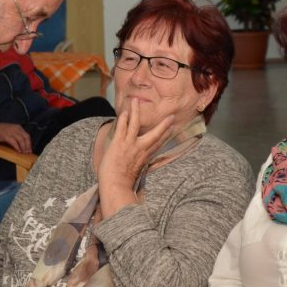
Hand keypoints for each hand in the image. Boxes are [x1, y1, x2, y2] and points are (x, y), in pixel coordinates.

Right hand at [0, 122, 31, 153]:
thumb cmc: (2, 130)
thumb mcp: (12, 130)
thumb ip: (18, 134)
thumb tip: (23, 144)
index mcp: (19, 127)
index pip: (27, 136)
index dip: (29, 143)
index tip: (30, 149)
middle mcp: (16, 129)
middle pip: (26, 138)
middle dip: (28, 146)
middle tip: (27, 152)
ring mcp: (11, 132)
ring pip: (21, 140)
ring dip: (23, 147)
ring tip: (23, 152)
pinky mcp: (6, 136)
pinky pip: (14, 143)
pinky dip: (17, 147)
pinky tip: (18, 151)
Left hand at [97, 98, 173, 217]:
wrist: (115, 185)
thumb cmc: (121, 183)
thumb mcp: (134, 174)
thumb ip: (138, 165)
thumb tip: (138, 163)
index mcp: (145, 157)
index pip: (158, 144)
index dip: (166, 135)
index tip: (172, 128)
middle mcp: (140, 149)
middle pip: (155, 134)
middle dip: (163, 125)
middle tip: (171, 117)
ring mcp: (130, 144)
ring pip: (135, 124)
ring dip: (136, 111)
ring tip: (136, 100)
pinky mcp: (119, 143)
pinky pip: (122, 127)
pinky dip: (123, 119)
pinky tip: (124, 112)